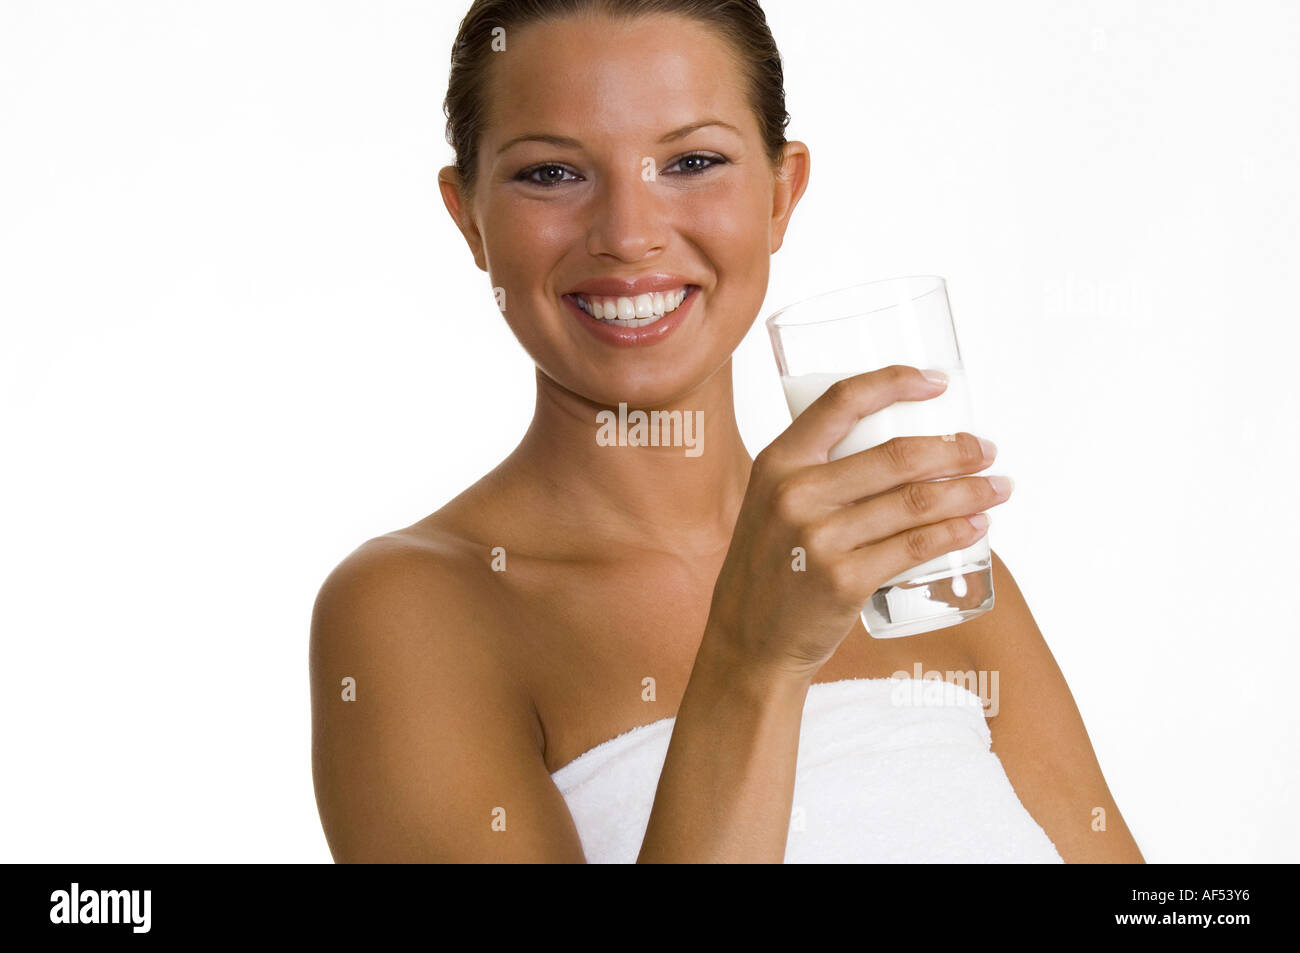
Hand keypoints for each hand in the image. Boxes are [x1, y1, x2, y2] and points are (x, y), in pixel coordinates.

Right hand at [705, 364, 1011, 677]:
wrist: (749, 640)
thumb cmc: (771, 566)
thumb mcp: (771, 503)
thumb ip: (816, 472)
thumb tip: (896, 446)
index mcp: (777, 462)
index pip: (841, 401)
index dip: (896, 382)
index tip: (939, 383)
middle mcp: (796, 494)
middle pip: (896, 454)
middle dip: (957, 448)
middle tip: (986, 450)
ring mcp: (821, 538)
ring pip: (916, 501)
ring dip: (970, 491)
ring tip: (997, 488)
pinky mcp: (844, 581)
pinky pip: (916, 547)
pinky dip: (956, 533)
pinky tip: (976, 526)